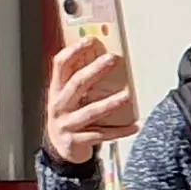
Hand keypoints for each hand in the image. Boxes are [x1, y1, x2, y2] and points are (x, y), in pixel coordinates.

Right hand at [42, 37, 139, 165]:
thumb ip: (79, 78)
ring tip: (127, 96)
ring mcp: (67, 124)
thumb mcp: (68, 97)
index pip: (60, 65)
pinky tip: (134, 126)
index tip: (90, 40)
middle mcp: (59, 105)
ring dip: (110, 104)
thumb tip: (100, 55)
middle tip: (112, 60)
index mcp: (56, 90)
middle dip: (95, 71)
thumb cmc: (69, 116)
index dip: (73, 51)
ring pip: (90, 112)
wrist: (60, 149)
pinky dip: (119, 131)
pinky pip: (101, 135)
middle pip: (76, 84)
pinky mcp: (76, 140)